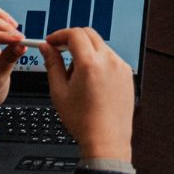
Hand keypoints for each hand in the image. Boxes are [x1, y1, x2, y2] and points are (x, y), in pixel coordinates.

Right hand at [40, 28, 134, 161]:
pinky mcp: (127, 72)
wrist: (106, 139)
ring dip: (86, 51)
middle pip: (89, 34)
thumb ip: (52, 64)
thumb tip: (46, 47)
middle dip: (72, 39)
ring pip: (100, 46)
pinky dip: (99, 61)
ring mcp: (120, 65)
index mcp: (90, 63)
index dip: (60, 34)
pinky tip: (92, 81)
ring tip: (76, 76)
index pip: (75, 34)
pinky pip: (110, 58)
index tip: (51, 41)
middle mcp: (109, 60)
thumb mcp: (59, 91)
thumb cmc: (82, 120)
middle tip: (60, 51)